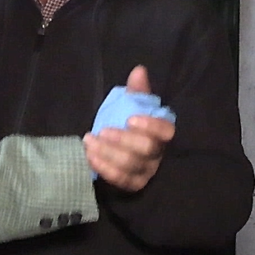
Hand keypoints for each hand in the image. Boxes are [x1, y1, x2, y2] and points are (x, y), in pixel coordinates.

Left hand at [83, 65, 175, 191]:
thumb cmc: (127, 123)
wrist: (116, 148)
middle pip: (146, 149)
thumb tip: (138, 71)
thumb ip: (137, 90)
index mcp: (161, 133)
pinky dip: (104, 168)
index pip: (165, 131)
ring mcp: (146, 171)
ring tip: (89, 141)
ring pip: (130, 165)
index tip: (130, 118)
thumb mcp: (133, 105)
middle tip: (102, 131)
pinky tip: (90, 156)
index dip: (150, 126)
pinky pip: (120, 180)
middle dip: (123, 140)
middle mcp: (157, 153)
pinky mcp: (132, 184)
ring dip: (107, 152)